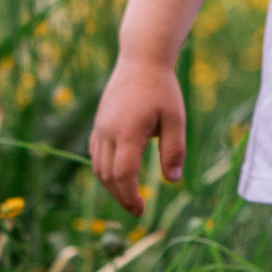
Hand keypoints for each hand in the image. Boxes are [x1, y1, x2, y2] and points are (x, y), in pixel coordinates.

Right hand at [90, 55, 185, 214]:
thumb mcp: (176, 119)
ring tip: (129, 197)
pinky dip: (104, 170)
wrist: (141, 60)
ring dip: (111, 186)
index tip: (140, 210)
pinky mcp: (99, 123)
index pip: (123, 174)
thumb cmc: (162, 89)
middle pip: (107, 175)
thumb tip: (172, 180)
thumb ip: (174, 150)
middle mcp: (108, 132)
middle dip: (120, 197)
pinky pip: (95, 153)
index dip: (129, 196)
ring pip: (98, 166)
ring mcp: (100, 127)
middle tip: (137, 211)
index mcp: (127, 132)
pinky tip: (117, 177)